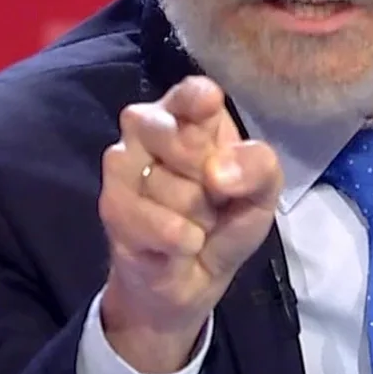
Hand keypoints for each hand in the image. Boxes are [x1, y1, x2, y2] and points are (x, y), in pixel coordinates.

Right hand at [97, 75, 281, 373]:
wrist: (190, 281)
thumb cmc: (226, 220)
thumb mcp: (261, 194)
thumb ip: (258, 168)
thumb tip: (218, 172)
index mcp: (189, 114)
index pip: (191, 92)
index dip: (198, 99)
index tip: (209, 105)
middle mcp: (148, 126)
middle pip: (185, 141)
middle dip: (211, 181)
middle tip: (212, 197)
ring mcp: (122, 162)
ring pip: (172, 187)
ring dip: (196, 217)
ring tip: (193, 222)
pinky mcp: (111, 205)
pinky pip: (156, 221)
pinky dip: (180, 239)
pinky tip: (182, 244)